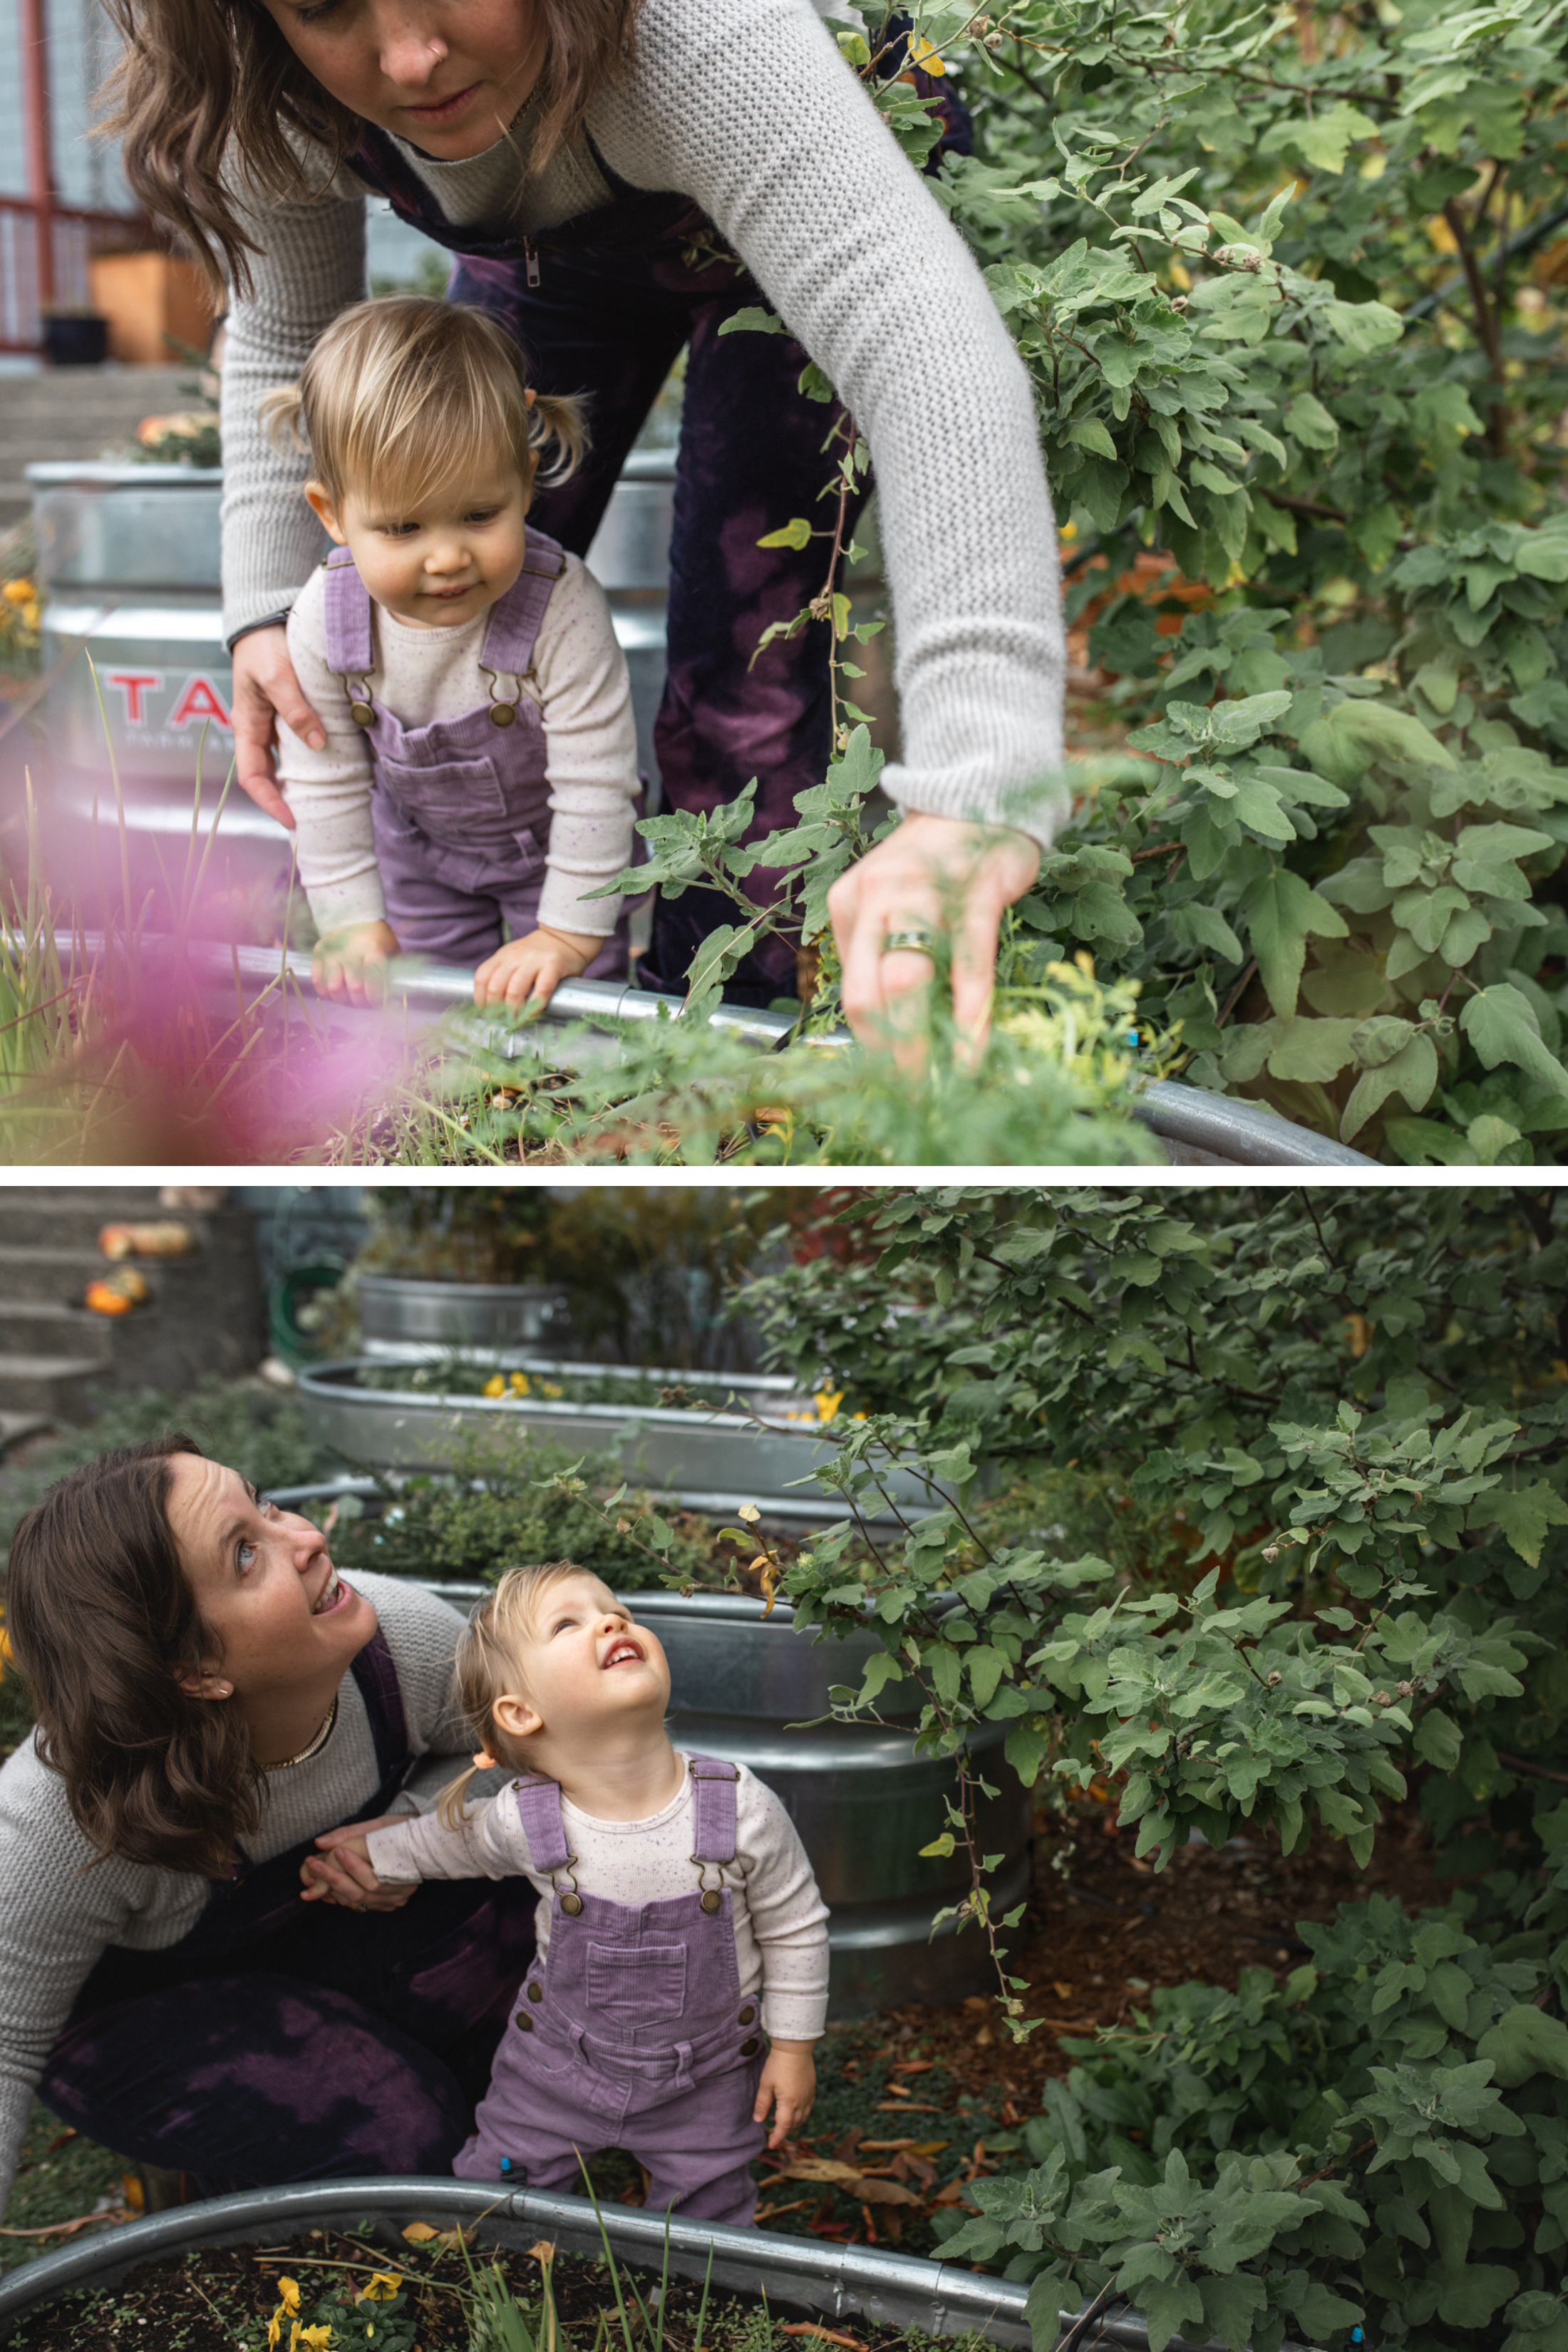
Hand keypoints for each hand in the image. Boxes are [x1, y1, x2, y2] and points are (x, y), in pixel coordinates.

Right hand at [231, 625, 325, 828]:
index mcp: (247, 726)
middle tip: (316, 818)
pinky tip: (334, 765)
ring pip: (287, 763)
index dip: (269, 802)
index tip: (292, 819)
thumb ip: (295, 709)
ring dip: (303, 781)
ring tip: (328, 799)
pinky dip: (315, 758)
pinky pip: (300, 744)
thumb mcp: (277, 676)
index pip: (252, 777)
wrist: (266, 618)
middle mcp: (259, 730)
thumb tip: (316, 742)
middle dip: (288, 799)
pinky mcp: (290, 714)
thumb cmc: (264, 645)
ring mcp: (274, 724)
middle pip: (270, 776)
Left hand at [301, 1812, 417, 1908]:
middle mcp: (401, 1889)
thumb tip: (320, 1842)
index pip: (372, 1876)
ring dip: (333, 1890)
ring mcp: (397, 1898)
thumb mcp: (378, 1825)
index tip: (334, 1851)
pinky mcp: (391, 1903)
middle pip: (362, 1891)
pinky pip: (362, 1905)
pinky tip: (329, 1887)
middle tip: (312, 1863)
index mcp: (404, 1868)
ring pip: (359, 1900)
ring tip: (315, 1875)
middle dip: (333, 1878)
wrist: (425, 1841)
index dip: (350, 1866)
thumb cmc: (402, 1829)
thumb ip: (348, 1834)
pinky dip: (343, 1897)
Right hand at [312, 920, 400, 1005]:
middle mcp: (351, 950)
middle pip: (354, 987)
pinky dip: (326, 992)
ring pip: (334, 987)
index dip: (376, 996)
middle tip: (364, 1003)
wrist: (353, 917)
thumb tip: (397, 1001)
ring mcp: (332, 951)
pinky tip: (335, 993)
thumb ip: (395, 973)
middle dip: (360, 1002)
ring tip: (349, 999)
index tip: (377, 1002)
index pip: (374, 978)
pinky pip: (318, 980)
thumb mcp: (391, 950)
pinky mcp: (318, 953)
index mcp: (373, 948)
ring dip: (343, 1000)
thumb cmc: (377, 939)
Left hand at [473, 924, 598, 1012]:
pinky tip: (533, 1014)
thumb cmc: (537, 956)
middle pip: (496, 986)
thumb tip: (492, 1008)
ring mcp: (534, 960)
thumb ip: (503, 975)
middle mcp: (515, 956)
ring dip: (513, 1011)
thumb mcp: (514, 959)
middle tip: (501, 1021)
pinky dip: (535, 1006)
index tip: (484, 1013)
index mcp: (502, 956)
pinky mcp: (553, 965)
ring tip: (516, 1022)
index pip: (482, 977)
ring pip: (515, 990)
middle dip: (495, 1009)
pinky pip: (541, 989)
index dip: (480, 999)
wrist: (564, 938)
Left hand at [752, 2040, 815, 2149]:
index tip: (770, 2144)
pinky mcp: (812, 2088)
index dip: (777, 2137)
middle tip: (775, 2134)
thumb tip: (758, 2120)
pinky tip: (795, 2111)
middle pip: (794, 2124)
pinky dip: (801, 2115)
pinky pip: (808, 2108)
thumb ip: (762, 2103)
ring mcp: (808, 2095)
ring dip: (794, 2124)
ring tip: (784, 2124)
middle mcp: (801, 2102)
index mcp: (789, 2103)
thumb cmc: (778, 2064)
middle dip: (785, 2132)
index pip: (783, 2127)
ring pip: (803, 2117)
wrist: (795, 2047)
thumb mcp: (765, 2083)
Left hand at [828, 812, 1041, 1070]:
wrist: (980, 796)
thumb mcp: (891, 902)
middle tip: (914, 1097)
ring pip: (910, 983)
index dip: (873, 1047)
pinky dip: (969, 1015)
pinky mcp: (974, 895)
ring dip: (925, 1043)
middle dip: (892, 1056)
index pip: (851, 993)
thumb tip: (890, 1032)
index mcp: (850, 905)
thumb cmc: (937, 864)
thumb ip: (883, 954)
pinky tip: (974, 1050)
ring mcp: (924, 895)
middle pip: (870, 996)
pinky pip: (968, 966)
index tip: (894, 1083)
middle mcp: (877, 899)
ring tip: (942, 1083)